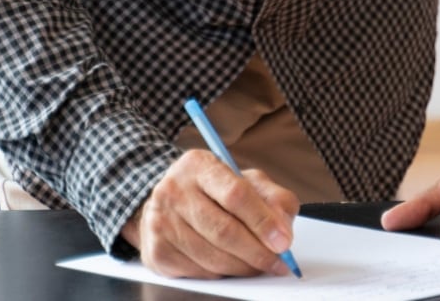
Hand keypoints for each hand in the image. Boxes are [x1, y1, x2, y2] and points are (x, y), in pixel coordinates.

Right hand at [124, 150, 297, 279]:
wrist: (167, 203)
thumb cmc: (214, 191)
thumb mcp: (246, 181)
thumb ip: (273, 198)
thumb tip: (283, 230)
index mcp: (198, 166)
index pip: (236, 194)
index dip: (263, 221)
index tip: (283, 241)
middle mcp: (174, 191)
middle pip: (223, 230)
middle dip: (257, 252)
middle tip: (279, 262)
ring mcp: (160, 223)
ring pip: (211, 256)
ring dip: (243, 267)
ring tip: (260, 266)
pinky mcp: (156, 251)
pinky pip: (198, 271)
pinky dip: (222, 274)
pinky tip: (232, 266)